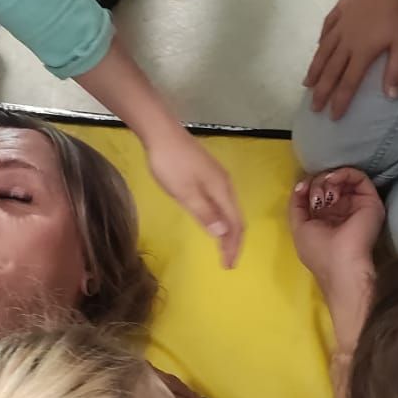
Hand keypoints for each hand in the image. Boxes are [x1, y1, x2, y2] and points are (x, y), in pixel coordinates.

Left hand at [144, 128, 243, 267]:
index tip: (228, 265)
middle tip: (227, 260)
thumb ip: (204, 213)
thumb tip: (224, 233)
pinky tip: (212, 221)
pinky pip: (221, 201)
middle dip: (234, 241)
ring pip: (229, 209)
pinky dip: (221, 217)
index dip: (233, 246)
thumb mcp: (185, 193)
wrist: (161, 132)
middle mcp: (225, 184)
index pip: (235, 224)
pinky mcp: (208, 173)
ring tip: (222, 246)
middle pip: (236, 217)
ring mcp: (217, 177)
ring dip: (228, 230)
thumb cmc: (171, 164)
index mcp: (222, 190)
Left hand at [289, 169, 384, 294]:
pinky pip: (358, 177)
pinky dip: (344, 173)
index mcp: (327, 218)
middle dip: (317, 184)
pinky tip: (334, 181)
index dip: (308, 187)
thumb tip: (301, 184)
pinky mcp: (370, 200)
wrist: (343, 265)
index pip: (318, 193)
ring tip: (325, 193)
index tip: (302, 189)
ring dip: (328, 179)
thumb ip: (296, 204)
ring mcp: (357, 205)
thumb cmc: (319, 250)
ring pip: (342, 179)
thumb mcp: (299, 227)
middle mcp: (342, 210)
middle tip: (316, 198)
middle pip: (328, 183)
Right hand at [305, 0, 397, 118]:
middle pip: (331, 70)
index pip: (348, 82)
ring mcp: (341, 24)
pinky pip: (326, 28)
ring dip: (315, 69)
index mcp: (362, 51)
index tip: (332, 116)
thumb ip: (396, 70)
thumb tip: (389, 97)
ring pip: (323, 51)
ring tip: (306, 83)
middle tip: (313, 107)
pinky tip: (318, 46)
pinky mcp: (341, 8)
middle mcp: (346, 41)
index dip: (340, 100)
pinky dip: (321, 41)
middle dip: (321, 90)